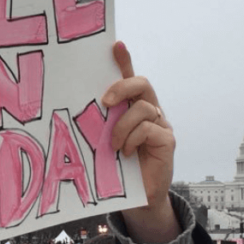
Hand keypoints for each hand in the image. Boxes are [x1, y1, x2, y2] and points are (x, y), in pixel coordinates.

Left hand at [102, 41, 179, 243]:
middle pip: (141, 83)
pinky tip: (126, 153)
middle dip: (122, 86)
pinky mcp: (167, 140)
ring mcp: (160, 124)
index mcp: (132, 106)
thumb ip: (101, 122)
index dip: (124, 59)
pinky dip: (133, 139)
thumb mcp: (105, 139)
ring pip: (143, 107)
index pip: (129, 76)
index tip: (115, 44)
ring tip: (113, 145)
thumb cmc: (118, 166)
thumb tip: (76, 106)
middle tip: (105, 101)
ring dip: (123, 126)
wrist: (137, 198)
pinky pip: (149, 128)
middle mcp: (149, 110)